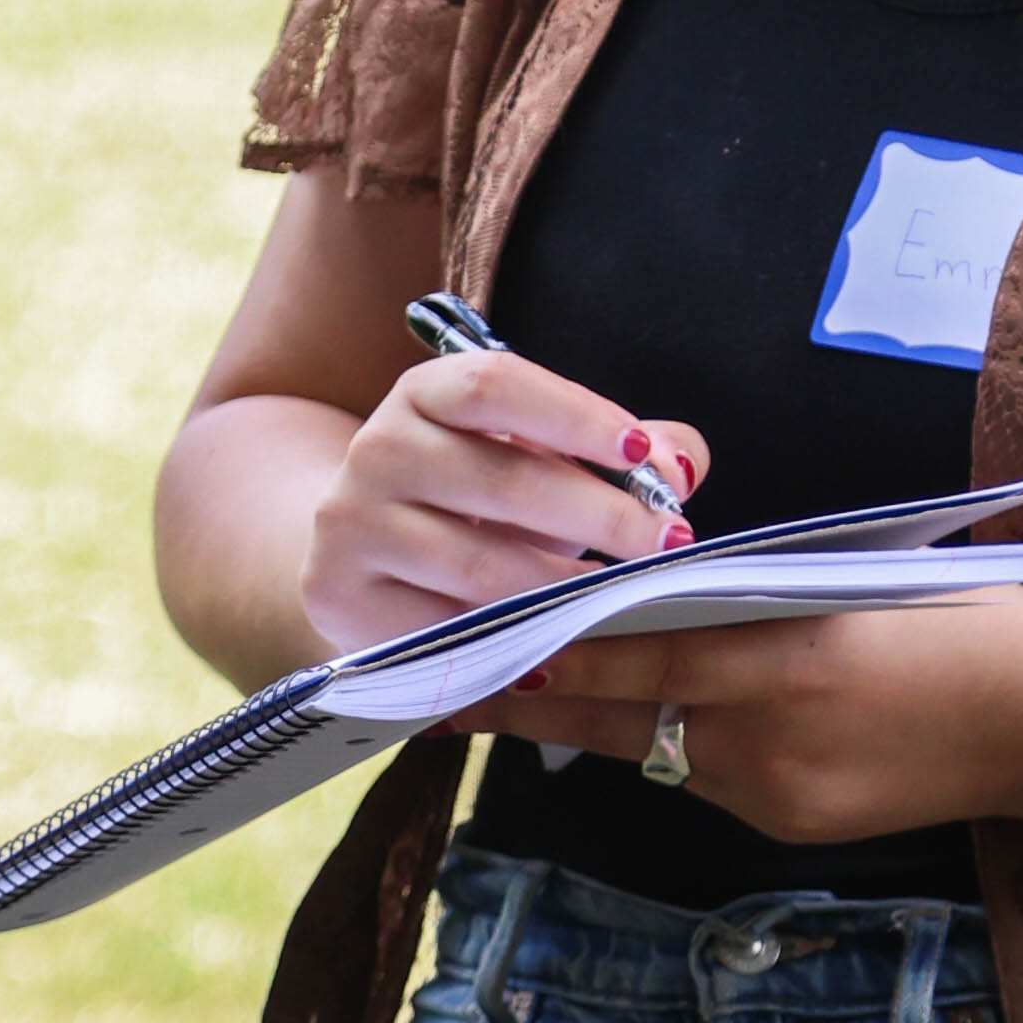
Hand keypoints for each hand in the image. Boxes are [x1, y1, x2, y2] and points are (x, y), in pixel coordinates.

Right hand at [303, 342, 708, 660]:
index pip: (494, 385)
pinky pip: (444, 623)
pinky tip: (551, 636)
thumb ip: (616, 450)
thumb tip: (681, 464)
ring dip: (559, 585)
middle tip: (665, 542)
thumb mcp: (537, 456)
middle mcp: (378, 448)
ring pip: (478, 564)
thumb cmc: (475, 498)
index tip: (639, 448)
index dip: (573, 413)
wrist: (361, 552)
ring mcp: (351, 523)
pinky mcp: (341, 594)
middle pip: (501, 479)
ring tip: (613, 594)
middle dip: (598, 515)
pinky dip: (507, 634)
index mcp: (425, 394)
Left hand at [485, 590, 1022, 839]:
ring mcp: (780, 793)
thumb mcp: (856, 586)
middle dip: (534, 703)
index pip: (637, 658)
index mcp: (789, 655)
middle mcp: (771, 736)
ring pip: (658, 753)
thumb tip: (657, 592)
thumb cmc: (972, 625)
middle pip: (621, 721)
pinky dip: (678, 747)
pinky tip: (651, 723)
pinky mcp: (795, 826)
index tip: (479, 641)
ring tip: (524, 696)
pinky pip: (709, 779)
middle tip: (449, 687)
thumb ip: (755, 597)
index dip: (550, 654)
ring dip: (601, 725)